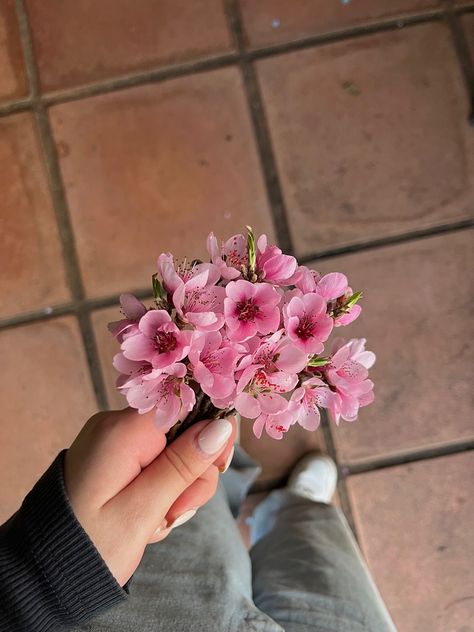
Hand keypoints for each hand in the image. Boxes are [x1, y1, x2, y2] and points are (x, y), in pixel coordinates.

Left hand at [64, 408, 235, 585]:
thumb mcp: (143, 510)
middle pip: (184, 431)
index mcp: (123, 431)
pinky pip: (156, 464)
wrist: (47, 570)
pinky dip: (160, 492)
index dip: (210, 431)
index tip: (217, 467)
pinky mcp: (117, 458)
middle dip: (190, 474)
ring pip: (174, 453)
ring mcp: (116, 442)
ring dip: (176, 490)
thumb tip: (222, 426)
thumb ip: (183, 465)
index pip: (186, 404)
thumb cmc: (91, 546)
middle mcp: (118, 426)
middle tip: (173, 513)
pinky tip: (149, 518)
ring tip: (156, 522)